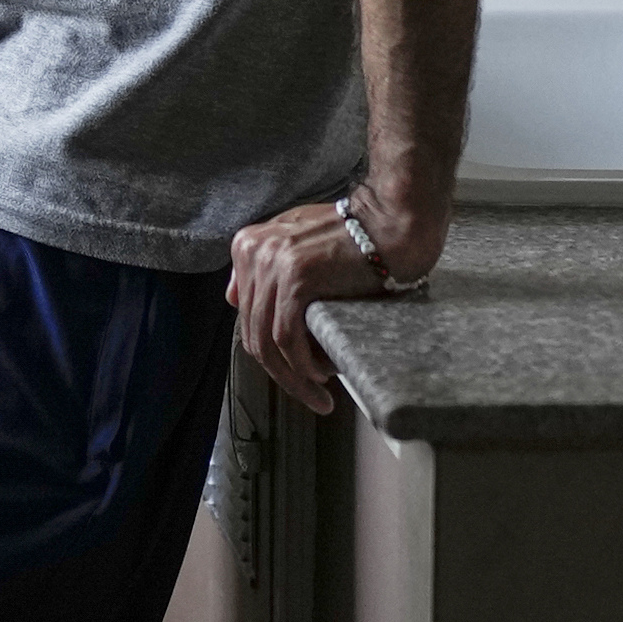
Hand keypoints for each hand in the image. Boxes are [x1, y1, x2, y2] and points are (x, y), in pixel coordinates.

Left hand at [222, 186, 442, 415]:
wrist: (389, 224)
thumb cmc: (353, 234)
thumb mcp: (295, 237)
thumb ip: (264, 264)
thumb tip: (233, 298)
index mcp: (248, 245)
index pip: (247, 313)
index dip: (267, 348)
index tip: (291, 370)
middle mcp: (253, 252)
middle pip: (254, 330)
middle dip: (279, 372)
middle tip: (308, 394)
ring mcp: (272, 264)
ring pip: (268, 341)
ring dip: (292, 378)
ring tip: (319, 398)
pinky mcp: (295, 279)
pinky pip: (287, 338)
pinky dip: (302, 366)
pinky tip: (321, 375)